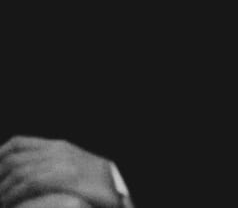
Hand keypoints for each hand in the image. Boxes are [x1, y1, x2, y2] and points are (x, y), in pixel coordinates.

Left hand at [0, 138, 117, 207]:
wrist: (118, 188)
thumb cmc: (95, 182)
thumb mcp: (71, 167)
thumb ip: (52, 164)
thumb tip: (26, 172)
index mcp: (58, 146)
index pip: (19, 143)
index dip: (0, 155)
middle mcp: (58, 151)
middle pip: (14, 158)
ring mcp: (63, 163)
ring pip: (19, 171)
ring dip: (3, 189)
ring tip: (0, 201)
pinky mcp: (66, 177)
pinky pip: (30, 182)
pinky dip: (14, 194)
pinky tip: (10, 203)